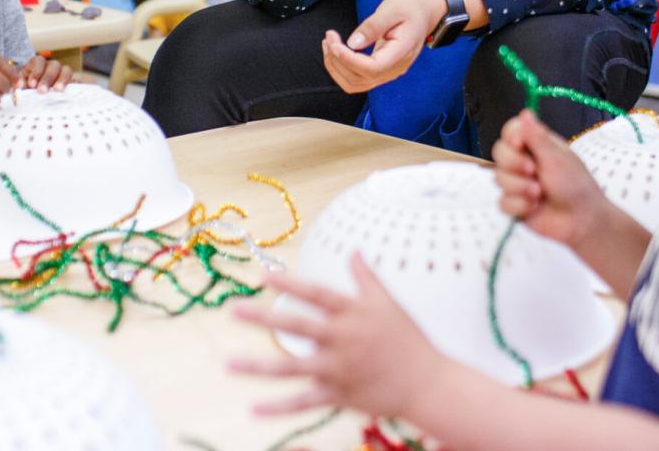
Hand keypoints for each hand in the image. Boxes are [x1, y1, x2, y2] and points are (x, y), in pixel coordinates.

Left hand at [16, 54, 74, 90]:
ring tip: (57, 90)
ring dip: (62, 80)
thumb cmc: (26, 92)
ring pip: (67, 70)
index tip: (32, 84)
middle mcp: (51, 67)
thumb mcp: (19, 87)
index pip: (39, 61)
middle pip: (54, 65)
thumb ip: (18, 84)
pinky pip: (76, 81)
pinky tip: (70, 93)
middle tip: (42, 91)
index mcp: (37, 65)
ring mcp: (62, 75)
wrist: (33, 102)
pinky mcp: (71, 84)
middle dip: (48, 78)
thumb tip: (19, 85)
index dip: (36, 72)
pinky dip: (74, 85)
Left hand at [229, 252, 443, 419]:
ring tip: (229, 363)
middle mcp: (343, 340)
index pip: (317, 294)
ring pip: (292, 368)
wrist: (429, 383)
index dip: (291, 284)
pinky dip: (279, 407)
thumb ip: (366, 277)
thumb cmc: (409, 340)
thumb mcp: (389, 302)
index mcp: (354, 314)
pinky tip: (254, 408)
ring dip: (258, 366)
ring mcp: (339, 370)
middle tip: (234, 310)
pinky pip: (304, 403)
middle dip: (264, 318)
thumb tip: (354, 251)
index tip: (264, 276)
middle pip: (297, 326)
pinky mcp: (339, 396)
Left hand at [321, 0, 443, 93]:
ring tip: (329, 44)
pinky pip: (357, 78)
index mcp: (401, 53)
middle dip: (337, 62)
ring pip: (355, 83)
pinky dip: (342, 68)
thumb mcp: (392, 9)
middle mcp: (395, 68)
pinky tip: (336, 51)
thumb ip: (373, 26)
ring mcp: (388, 72)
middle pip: (360, 80)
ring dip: (336, 67)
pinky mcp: (380, 69)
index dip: (348, 59)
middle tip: (329, 38)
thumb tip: (353, 43)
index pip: (372, 68)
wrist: (425, 12)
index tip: (335, 42)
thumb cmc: (411, 8)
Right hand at [493, 108, 611, 248]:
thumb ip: (537, 137)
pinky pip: (502, 201)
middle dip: (514, 163)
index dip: (511, 136)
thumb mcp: (557, 158)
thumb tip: (525, 112)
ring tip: (539, 194)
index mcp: (536, 145)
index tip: (519, 143)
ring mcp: (517, 183)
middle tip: (534, 171)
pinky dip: (520, 205)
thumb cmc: (576, 185)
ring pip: (499, 178)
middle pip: (499, 152)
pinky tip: (535, 207)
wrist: (582, 221)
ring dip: (520, 187)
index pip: (511, 130)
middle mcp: (524, 161)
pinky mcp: (514, 204)